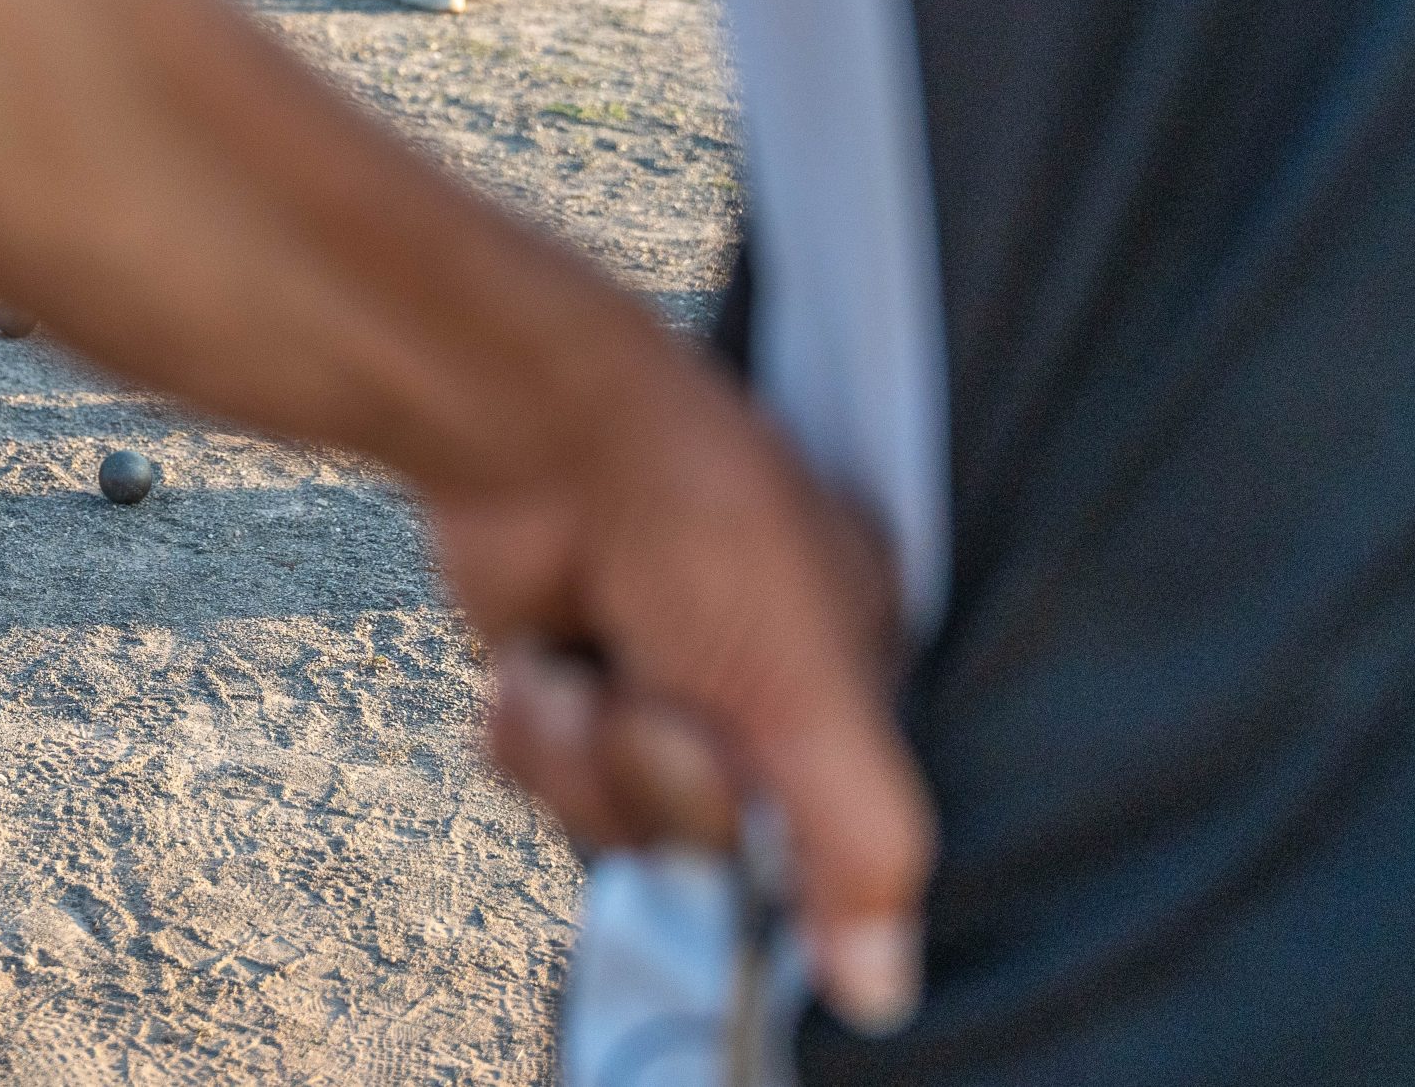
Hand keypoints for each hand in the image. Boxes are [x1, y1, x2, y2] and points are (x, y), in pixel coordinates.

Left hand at [443, 333, 931, 1033]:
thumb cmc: (693, 512)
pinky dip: (532, 731)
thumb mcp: (809, 686)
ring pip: (618, 823)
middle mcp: (759, 687)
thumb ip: (861, 841)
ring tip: (584, 665)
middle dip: (664, 783)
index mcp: (854, 671)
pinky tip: (539, 660)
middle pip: (716, 844)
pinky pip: (545, 781)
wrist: (532, 430)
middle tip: (652, 697)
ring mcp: (655, 686)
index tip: (743, 786)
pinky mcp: (565, 687)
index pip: (837, 832)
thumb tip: (881, 985)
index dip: (775, 836)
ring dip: (584, 755)